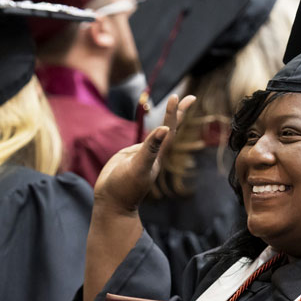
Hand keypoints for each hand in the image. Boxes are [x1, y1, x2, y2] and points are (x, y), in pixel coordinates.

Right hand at [92, 94, 194, 215]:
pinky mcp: (129, 160)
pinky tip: (154, 132)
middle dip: (177, 114)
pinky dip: (150, 135)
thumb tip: (164, 129)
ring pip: (157, 136)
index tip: (178, 97)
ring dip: (167, 122)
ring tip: (174, 108)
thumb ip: (150, 149)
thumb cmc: (124, 188)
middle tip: (188, 98)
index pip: (169, 130)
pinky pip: (144, 144)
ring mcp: (141, 157)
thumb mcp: (138, 167)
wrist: (111, 203)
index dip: (174, 113)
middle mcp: (152, 155)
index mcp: (157, 156)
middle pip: (168, 130)